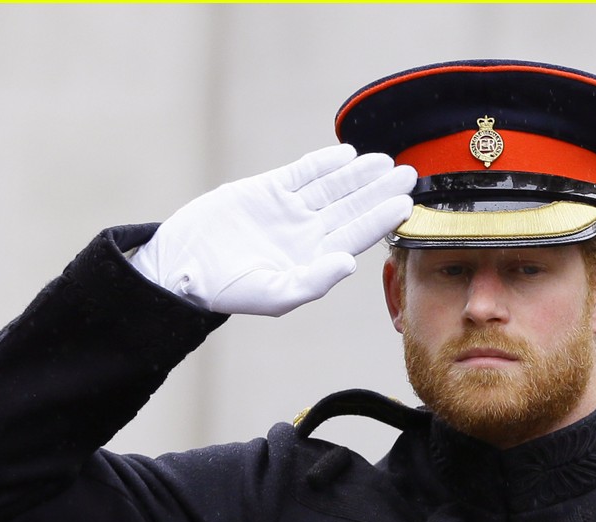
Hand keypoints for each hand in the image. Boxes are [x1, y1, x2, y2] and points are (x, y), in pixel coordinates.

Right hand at [130, 145, 415, 316]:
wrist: (185, 266)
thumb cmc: (227, 290)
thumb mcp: (273, 293)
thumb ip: (314, 280)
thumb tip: (350, 263)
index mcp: (312, 261)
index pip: (356, 236)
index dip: (381, 219)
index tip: (406, 204)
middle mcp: (306, 235)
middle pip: (351, 209)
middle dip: (379, 192)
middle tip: (410, 174)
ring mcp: (288, 211)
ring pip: (332, 188)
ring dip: (358, 174)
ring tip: (385, 161)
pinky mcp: (268, 191)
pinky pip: (302, 173)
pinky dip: (324, 163)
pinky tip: (347, 154)